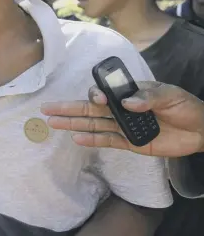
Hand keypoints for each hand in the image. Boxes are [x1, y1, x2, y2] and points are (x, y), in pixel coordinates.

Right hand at [41, 81, 203, 156]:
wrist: (201, 130)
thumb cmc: (186, 106)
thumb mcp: (170, 95)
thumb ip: (149, 97)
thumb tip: (127, 103)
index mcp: (129, 92)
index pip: (105, 92)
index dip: (96, 95)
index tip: (97, 98)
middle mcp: (121, 108)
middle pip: (90, 108)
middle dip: (68, 108)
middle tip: (47, 108)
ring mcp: (124, 126)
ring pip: (93, 124)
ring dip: (73, 123)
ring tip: (53, 123)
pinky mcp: (130, 142)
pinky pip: (107, 141)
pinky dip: (92, 140)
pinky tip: (76, 138)